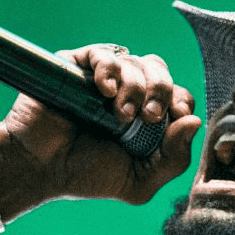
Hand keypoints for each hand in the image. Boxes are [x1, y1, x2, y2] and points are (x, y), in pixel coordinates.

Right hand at [0, 43, 201, 212]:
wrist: (40, 170)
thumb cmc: (86, 175)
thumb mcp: (139, 180)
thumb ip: (173, 159)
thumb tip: (194, 121)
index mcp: (145, 115)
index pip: (177, 94)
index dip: (181, 100)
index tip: (174, 117)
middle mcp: (127, 92)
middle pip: (160, 70)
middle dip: (161, 91)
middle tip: (148, 118)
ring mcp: (101, 78)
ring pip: (135, 61)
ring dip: (135, 86)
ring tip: (120, 114)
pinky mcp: (76, 67)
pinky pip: (103, 54)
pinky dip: (109, 68)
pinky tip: (104, 91)